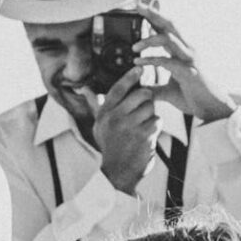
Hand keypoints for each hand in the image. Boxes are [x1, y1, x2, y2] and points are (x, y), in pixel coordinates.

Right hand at [91, 67, 160, 194]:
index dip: (130, 77)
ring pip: (151, 108)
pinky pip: (157, 121)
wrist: (117, 172)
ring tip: (142, 125)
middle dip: (147, 98)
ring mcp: (130, 127)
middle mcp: (115, 118)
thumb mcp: (98, 124)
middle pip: (141, 94)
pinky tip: (147, 136)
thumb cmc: (109, 145)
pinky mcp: (143, 136)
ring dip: (151, 115)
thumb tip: (83, 88)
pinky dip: (155, 127)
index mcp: (104, 113)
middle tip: (144, 107)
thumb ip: (95, 104)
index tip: (140, 68)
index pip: (118, 89)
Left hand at [132, 3, 236, 122]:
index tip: (141, 6)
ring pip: (169, 39)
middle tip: (138, 6)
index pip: (166, 29)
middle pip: (170, 25)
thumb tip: (138, 88)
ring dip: (149, 40)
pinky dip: (152, 60)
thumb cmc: (192, 97)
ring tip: (133, 48)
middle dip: (153, 14)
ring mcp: (190, 59)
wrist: (212, 110)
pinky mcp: (189, 71)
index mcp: (181, 51)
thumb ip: (153, 86)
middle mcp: (187, 50)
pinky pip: (168, 61)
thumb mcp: (167, 91)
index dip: (155, 16)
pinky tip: (139, 62)